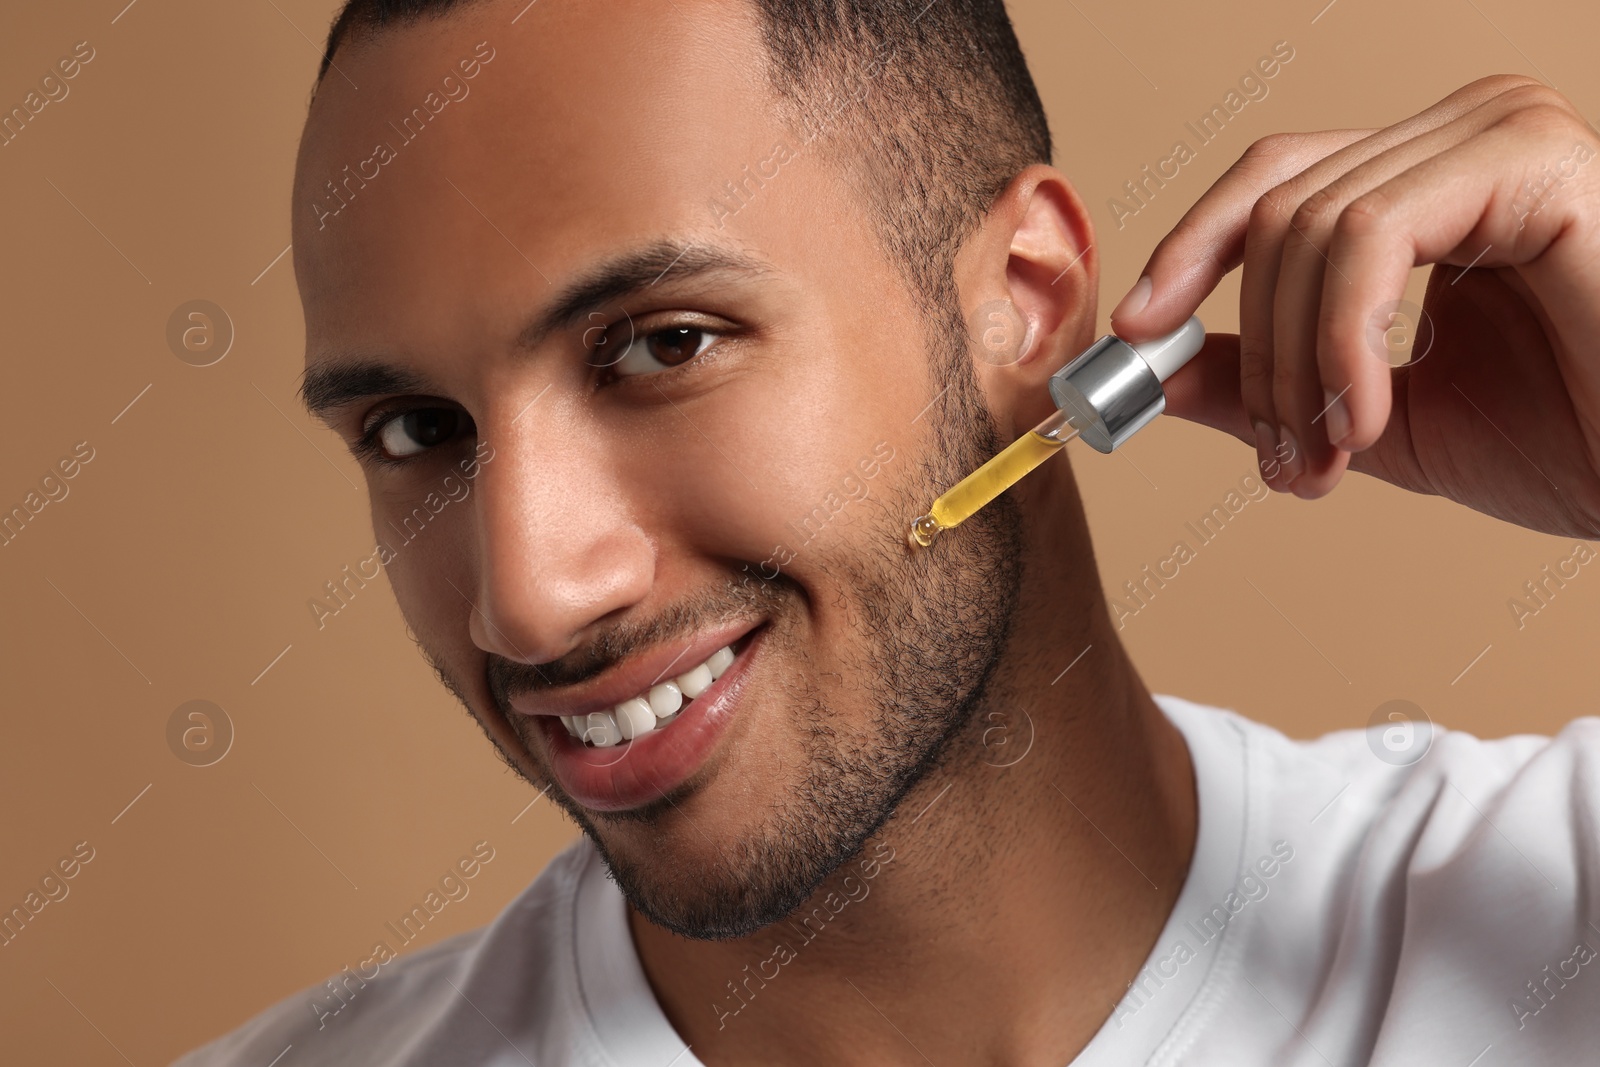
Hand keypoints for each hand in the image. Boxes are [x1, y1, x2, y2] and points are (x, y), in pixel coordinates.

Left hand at [1110, 75, 1599, 538]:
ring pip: (1310, 227)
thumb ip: (1266, 381)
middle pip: (1277, 210)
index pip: (1271, 185)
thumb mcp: (1368, 415)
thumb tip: (1156, 367)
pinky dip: (1341, 342)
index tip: (1134, 335)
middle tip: (1278, 457)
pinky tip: (1365, 417)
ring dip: (1296, 366)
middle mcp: (1464, 133)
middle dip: (1255, 353)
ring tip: (1326, 455)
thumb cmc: (1564, 439)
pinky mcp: (1534, 160)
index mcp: (1429, 178)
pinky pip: (1371, 237)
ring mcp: (1500, 132)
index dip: (1189, 252)